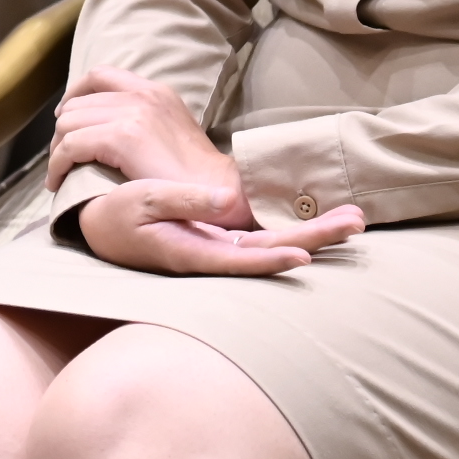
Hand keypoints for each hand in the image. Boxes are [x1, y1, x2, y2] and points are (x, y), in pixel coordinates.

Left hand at [49, 67, 240, 197]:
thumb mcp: (171, 131)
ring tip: (58, 172)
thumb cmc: (194, 175)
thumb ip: (144, 121)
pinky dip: (57, 163)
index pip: (101, 76)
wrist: (218, 191)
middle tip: (61, 156)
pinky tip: (57, 181)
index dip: (75, 94)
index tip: (65, 119)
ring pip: (69, 122)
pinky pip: (71, 145)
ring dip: (57, 149)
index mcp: (154, 90)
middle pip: (78, 101)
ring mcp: (133, 113)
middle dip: (62, 129)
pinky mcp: (123, 137)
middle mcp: (143, 94)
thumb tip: (108, 129)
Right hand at [77, 178, 364, 276]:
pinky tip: (316, 225)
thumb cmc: (115, 215)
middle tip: (357, 221)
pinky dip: (293, 230)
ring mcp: (220, 248)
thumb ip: (182, 200)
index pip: (242, 258)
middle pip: (274, 250)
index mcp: (193, 251)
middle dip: (317, 237)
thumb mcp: (141, 203)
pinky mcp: (221, 239)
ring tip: (352, 219)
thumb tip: (227, 199)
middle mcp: (213, 253)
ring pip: (275, 243)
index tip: (306, 255)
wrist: (101, 225)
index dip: (273, 259)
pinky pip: (265, 238)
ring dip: (314, 233)